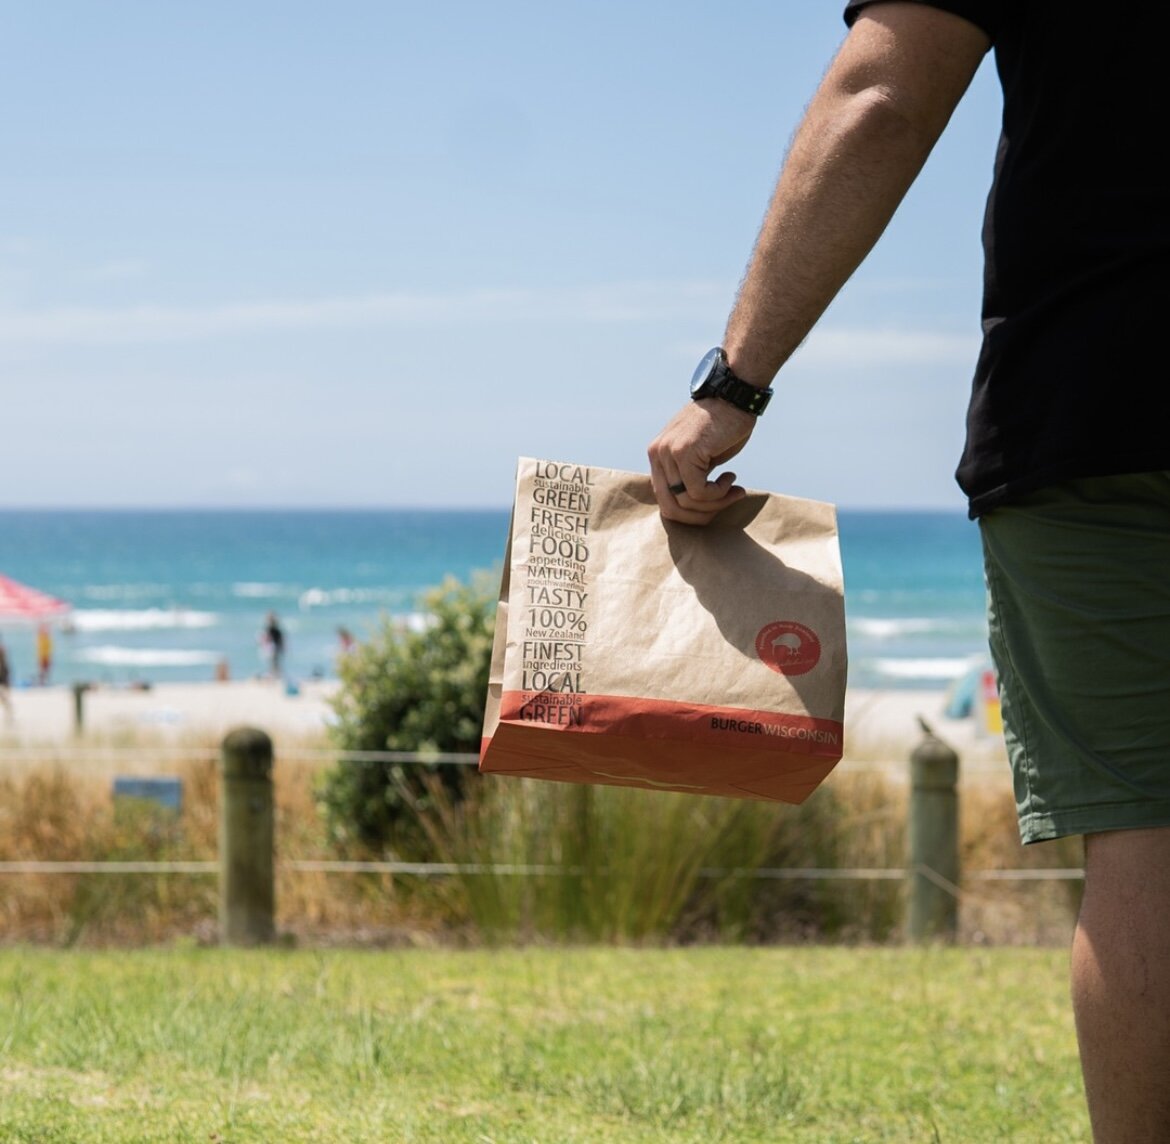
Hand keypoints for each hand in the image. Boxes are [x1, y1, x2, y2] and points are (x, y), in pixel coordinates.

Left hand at [647, 398, 755, 523]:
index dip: (690, 514)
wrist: (735, 395)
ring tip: (733, 490)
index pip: (664, 501)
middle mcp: (657, 454)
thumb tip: (691, 509)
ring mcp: (668, 453)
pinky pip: (698, 492)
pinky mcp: (685, 453)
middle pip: (670, 508)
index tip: (716, 507)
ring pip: (686, 502)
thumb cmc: (724, 426)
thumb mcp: (700, 456)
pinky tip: (730, 478)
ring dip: (715, 504)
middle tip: (725, 504)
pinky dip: (718, 493)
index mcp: (657, 455)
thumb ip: (689, 477)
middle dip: (700, 516)